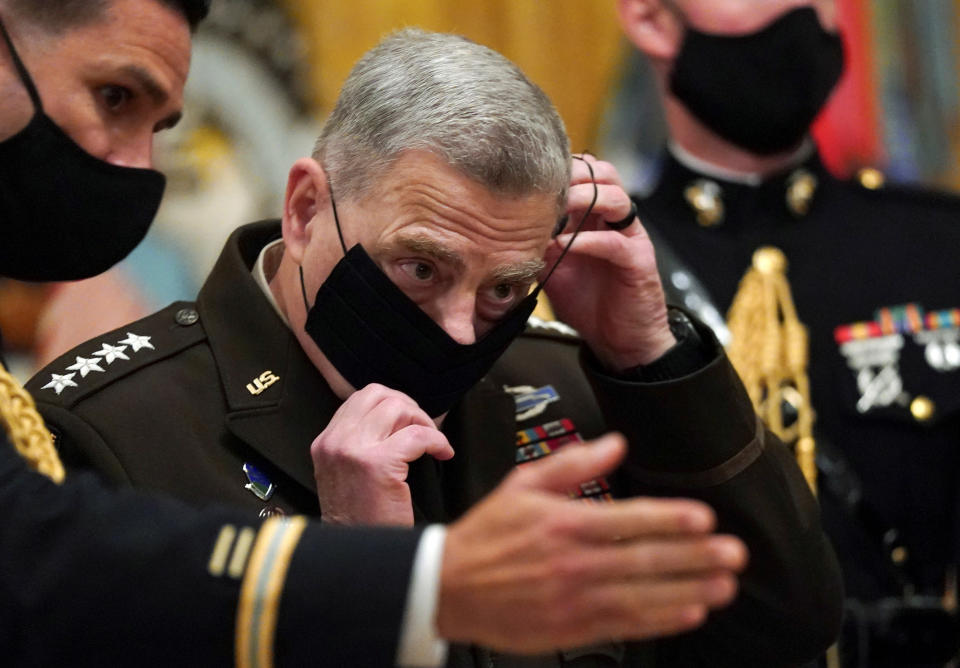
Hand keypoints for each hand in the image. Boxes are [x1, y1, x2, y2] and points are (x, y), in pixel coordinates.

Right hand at [310, 383, 453, 525]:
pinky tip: (442, 453)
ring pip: (397, 407)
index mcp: (326, 443)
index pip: (360, 399)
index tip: (409, 421)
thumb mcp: (346, 475)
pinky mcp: (378, 464)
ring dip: (422, 420)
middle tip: (423, 428)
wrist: (356, 556)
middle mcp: (335, 442)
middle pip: (378, 394)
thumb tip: (399, 420)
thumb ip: (361, 445)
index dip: (392, 404)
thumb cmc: (361, 520)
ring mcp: (353, 450)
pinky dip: (437, 440)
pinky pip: (418, 435)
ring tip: (431, 442)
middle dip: (407, 406)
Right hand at [437, 434, 747, 653]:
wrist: (448, 587)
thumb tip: (615, 444)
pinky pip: (625, 625)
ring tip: (724, 586)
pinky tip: (689, 612)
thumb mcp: (523, 485)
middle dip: (694, 557)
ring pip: (642, 596)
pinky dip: (660, 620)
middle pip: (644, 559)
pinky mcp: (571, 628)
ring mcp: (574, 598)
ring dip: (688, 590)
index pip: (627, 520)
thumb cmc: (487, 535)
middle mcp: (573, 562)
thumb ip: (573, 464)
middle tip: (732, 554)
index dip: (669, 519)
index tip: (704, 519)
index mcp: (563, 523)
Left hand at [543, 154, 674, 371]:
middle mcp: (613, 220)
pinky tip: (566, 245)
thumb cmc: (587, 301)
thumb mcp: (551, 267)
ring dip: (584, 198)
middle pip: (603, 173)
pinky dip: (588, 240)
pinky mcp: (639, 261)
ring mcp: (629, 237)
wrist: (619, 340)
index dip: (559, 168)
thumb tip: (500, 231)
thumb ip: (535, 244)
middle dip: (573, 174)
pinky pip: (615, 241)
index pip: (583, 173)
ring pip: (616, 197)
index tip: (529, 175)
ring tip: (556, 212)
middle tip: (544, 188)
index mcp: (594, 216)